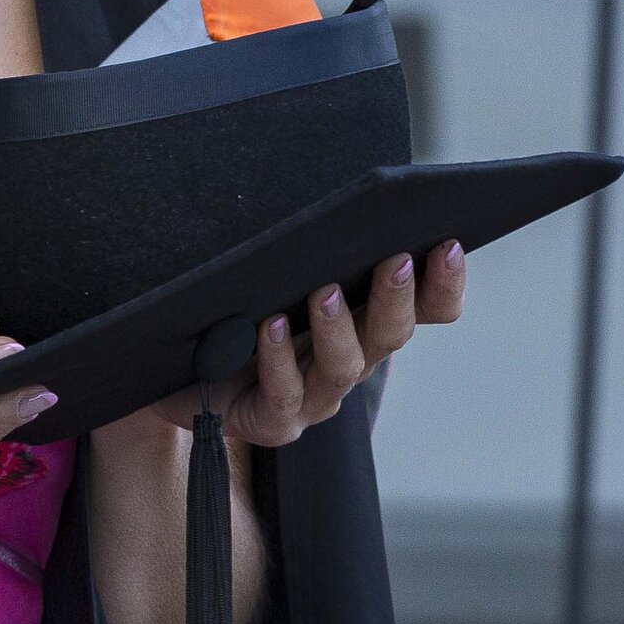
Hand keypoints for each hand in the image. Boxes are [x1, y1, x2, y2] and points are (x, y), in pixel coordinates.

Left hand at [170, 240, 467, 445]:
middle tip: (396, 260)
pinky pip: (283, 394)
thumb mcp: (276, 275)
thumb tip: (332, 201)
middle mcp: (349, 362)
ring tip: (325, 292)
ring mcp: (313, 398)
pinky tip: (270, 327)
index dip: (444, 285)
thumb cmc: (232, 314)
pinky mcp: (272, 421)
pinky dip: (279, 359)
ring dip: (338, 327)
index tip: (448, 244)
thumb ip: (309, 250)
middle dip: (398, 297)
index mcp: (362, 325)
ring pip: (343, 367)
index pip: (424, 310)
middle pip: (390, 334)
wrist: (175, 375)